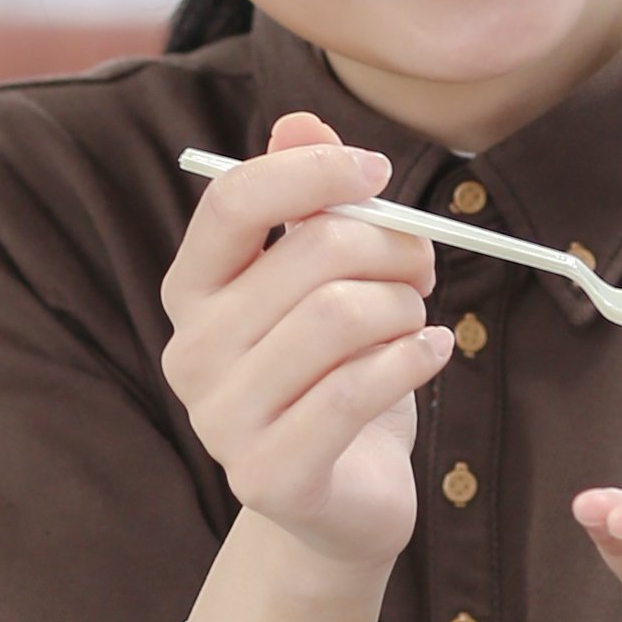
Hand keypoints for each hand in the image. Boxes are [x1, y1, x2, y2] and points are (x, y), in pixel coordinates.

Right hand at [160, 111, 449, 569]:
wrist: (342, 499)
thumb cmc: (335, 373)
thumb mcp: (322, 279)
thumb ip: (307, 199)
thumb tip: (301, 122)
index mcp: (191, 289)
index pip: (231, 201)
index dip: (313, 173)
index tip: (377, 172)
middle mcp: (189, 351)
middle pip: (311, 254)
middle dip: (392, 247)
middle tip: (423, 266)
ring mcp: (219, 420)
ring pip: (341, 317)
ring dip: (406, 308)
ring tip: (418, 319)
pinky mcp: (266, 476)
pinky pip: (355, 389)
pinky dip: (413, 359)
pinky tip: (432, 353)